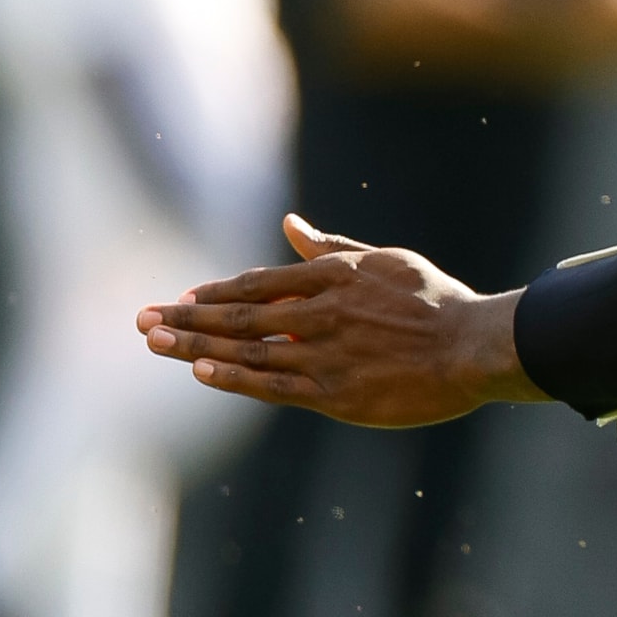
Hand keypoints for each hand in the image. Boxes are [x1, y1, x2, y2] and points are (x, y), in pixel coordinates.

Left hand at [136, 215, 540, 426]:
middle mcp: (322, 311)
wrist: (475, 346)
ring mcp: (327, 352)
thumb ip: (332, 248)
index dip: (216, 293)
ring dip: (195, 344)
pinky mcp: (336, 392)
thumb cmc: (436, 302)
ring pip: (247, 348)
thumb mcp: (384, 261)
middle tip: (141, 319)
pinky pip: (273, 384)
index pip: (259, 284)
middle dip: (186, 316)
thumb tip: (291, 224)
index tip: (181, 298)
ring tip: (153, 341)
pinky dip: (234, 376)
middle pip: (240, 315)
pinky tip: (200, 370)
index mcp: (335, 276)